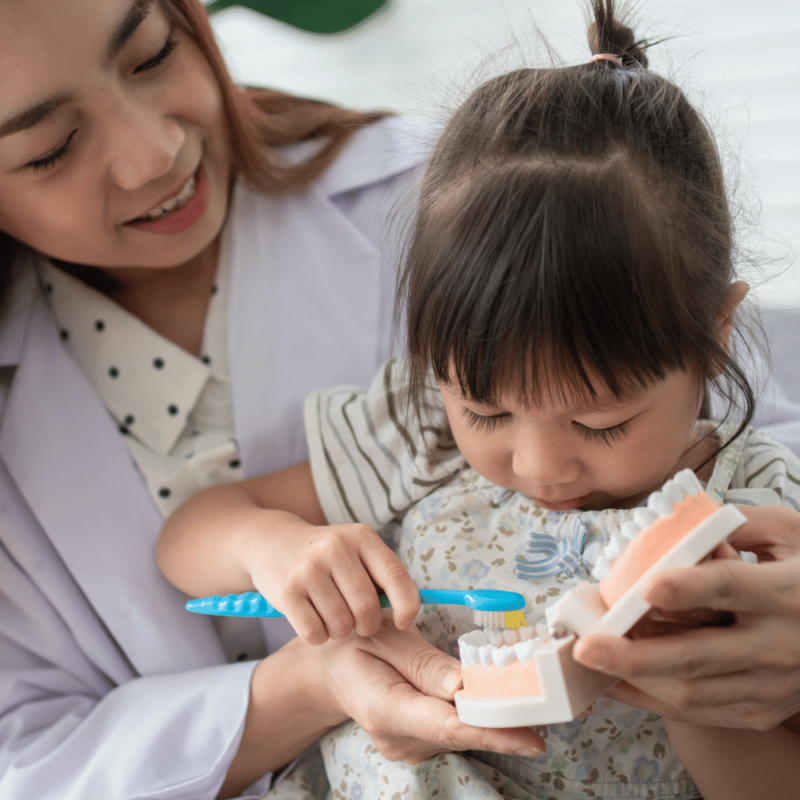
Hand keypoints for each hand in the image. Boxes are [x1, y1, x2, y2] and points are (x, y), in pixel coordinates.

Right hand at [247, 514, 420, 644]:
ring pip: (341, 625)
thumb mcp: (357, 549)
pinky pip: (315, 633)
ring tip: (332, 616)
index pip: (396, 577)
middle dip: (367, 625)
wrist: (271, 542)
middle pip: (367, 608)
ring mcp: (308, 569)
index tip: (403, 622)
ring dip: (340, 631)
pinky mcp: (286, 591)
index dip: (407, 607)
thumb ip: (385, 574)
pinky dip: (319, 636)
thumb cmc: (327, 556)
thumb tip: (411, 608)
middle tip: (358, 622)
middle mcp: (335, 548)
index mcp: (361, 536)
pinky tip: (314, 620)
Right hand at [316, 614, 545, 763]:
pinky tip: (477, 693)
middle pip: (461, 730)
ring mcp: (407, 748)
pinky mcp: (418, 745)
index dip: (493, 732)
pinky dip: (470, 712)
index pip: (448, 727)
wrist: (329, 670)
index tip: (532, 739)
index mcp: (385, 708)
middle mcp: (398, 739)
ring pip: (460, 729)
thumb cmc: (354, 644)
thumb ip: (422, 662)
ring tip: (504, 684)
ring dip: (485, 710)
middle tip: (541, 694)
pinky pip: (453, 729)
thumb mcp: (382, 636)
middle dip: (500, 713)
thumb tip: (466, 685)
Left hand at [573, 505, 799, 728]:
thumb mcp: (790, 533)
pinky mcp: (762, 710)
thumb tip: (681, 524)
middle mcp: (780, 644)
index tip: (647, 588)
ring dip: (634, 678)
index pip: (731, 587)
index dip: (689, 588)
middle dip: (636, 654)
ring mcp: (772, 685)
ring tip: (588, 660)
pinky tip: (614, 681)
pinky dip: (650, 698)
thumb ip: (737, 523)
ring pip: (693, 691)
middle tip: (587, 646)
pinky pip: (699, 712)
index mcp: (786, 591)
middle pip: (699, 654)